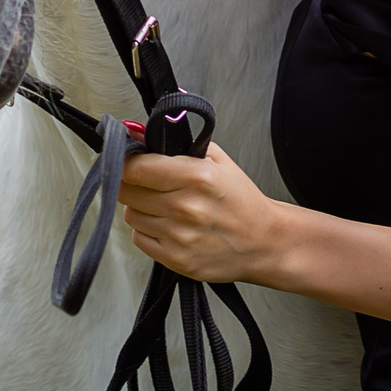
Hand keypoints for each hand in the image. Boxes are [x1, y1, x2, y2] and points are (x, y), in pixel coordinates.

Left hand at [118, 142, 284, 285]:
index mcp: (197, 177)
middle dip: (133, 183)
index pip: (135, 167)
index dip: (127, 162)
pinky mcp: (175, 259)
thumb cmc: (241, 201)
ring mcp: (179, 236)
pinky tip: (168, 225)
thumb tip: (136, 131)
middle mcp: (186, 207)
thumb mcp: (218, 161)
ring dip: (140, 207)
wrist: (263, 242)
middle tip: (148, 182)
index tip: (129, 161)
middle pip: (127, 191)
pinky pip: (139, 239)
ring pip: (130, 215)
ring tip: (164, 205)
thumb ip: (177, 144)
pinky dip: (147, 230)